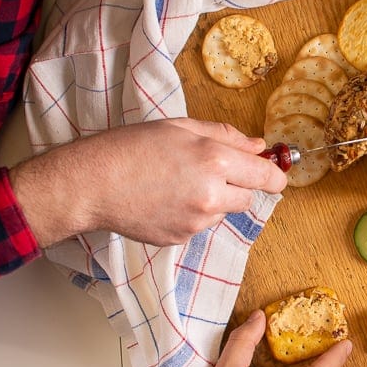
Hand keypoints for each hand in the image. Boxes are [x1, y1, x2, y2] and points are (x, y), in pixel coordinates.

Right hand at [9, 118, 287, 246]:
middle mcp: (212, 194)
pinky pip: (200, 226)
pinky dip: (191, 214)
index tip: (275, 174)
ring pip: (223, 211)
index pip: (267, 176)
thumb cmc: (131, 148)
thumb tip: (259, 146)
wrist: (91, 184)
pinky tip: (165, 201)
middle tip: (212, 173)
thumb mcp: (181, 128)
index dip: (275, 175)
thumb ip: (227, 136)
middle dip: (239, 186)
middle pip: (249, 198)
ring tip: (178, 185)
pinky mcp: (182, 238)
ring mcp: (197, 221)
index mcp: (215, 160)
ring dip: (213, 200)